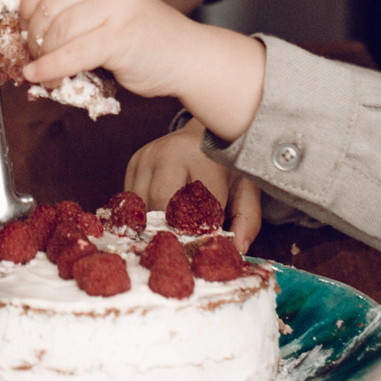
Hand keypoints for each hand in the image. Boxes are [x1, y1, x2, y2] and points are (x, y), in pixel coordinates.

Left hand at [17, 0, 266, 137]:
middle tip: (32, 57)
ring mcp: (116, 7)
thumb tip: (23, 30)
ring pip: (56, 32)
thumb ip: (74, 9)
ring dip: (42, 57)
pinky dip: (50, 70)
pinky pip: (70, 54)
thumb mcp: (107, 10)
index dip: (27, 3)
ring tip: (43, 72)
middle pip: (47, 6)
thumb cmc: (143, 40)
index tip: (22, 27)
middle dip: (31, 37)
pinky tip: (42, 79)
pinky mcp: (120, 36)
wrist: (188, 57)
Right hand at [124, 125, 264, 247]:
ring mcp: (147, 156)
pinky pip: (133, 200)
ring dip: (156, 225)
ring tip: (173, 233)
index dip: (206, 231)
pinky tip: (160, 218)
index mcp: (202, 156)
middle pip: (163, 206)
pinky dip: (145, 215)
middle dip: (174, 230)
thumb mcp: (245, 187)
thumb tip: (237, 249)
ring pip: (143, 206)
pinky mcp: (133, 163)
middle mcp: (169, 152)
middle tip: (186, 245)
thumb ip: (247, 219)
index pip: (200, 206)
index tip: (211, 244)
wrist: (204, 131)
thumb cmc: (225, 165)